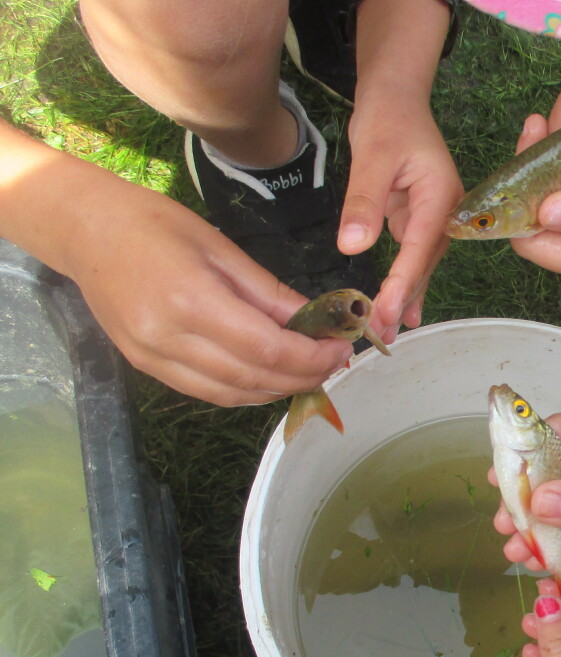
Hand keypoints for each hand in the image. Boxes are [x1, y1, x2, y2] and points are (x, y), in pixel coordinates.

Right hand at [67, 183, 352, 406]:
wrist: (84, 229)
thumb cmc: (153, 224)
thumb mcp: (220, 248)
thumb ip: (269, 292)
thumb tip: (317, 320)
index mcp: (191, 300)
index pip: (266, 348)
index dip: (310, 357)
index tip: (341, 348)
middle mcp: (170, 338)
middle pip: (253, 377)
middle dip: (303, 376)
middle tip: (334, 362)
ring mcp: (153, 358)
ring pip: (231, 393)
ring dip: (277, 390)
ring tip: (309, 372)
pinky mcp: (145, 366)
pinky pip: (207, 392)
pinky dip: (246, 390)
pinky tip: (269, 376)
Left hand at [340, 100, 461, 337]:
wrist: (396, 98)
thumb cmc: (387, 119)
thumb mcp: (371, 155)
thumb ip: (364, 202)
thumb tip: (353, 247)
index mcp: (442, 196)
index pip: (422, 246)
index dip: (403, 281)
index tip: (384, 310)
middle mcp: (448, 212)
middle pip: (426, 263)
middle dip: (404, 299)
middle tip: (381, 333)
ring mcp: (437, 218)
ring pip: (422, 265)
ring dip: (405, 297)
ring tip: (388, 332)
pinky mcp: (422, 221)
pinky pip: (413, 258)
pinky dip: (404, 283)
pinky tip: (399, 313)